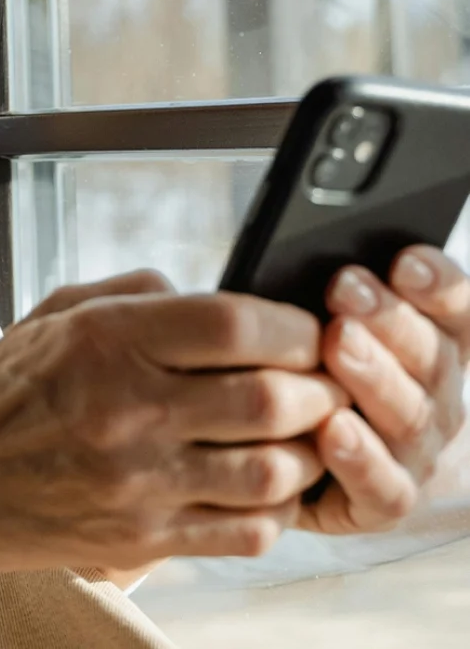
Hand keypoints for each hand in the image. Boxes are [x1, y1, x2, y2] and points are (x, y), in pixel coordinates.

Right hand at [0, 271, 347, 577]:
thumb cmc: (4, 389)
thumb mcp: (56, 312)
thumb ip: (140, 295)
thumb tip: (216, 298)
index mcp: (105, 341)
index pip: (233, 324)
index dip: (291, 325)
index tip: (304, 330)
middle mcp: (126, 410)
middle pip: (267, 397)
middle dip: (316, 387)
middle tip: (321, 381)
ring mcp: (137, 483)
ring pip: (270, 471)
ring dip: (305, 450)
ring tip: (302, 433)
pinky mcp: (142, 540)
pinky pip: (244, 530)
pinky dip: (274, 507)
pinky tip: (262, 483)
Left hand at [298, 245, 469, 535]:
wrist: (320, 465)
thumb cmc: (316, 373)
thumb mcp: (329, 326)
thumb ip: (336, 300)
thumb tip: (303, 255)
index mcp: (434, 347)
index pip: (456, 311)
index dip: (438, 285)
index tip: (404, 260)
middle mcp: (438, 399)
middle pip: (431, 356)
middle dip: (388, 318)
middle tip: (345, 287)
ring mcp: (418, 453)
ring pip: (409, 416)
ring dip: (373, 376)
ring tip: (337, 343)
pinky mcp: (387, 501)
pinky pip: (383, 484)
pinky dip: (360, 456)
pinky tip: (332, 429)